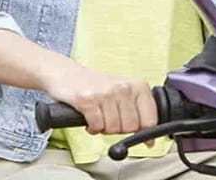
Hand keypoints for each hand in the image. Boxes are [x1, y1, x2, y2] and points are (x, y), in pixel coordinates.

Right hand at [41, 62, 156, 135]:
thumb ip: (139, 113)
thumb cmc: (96, 85)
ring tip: (99, 116)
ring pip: (113, 129)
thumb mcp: (123, 93)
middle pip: (131, 127)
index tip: (139, 135)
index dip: (144, 132)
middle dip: (119, 129)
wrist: (65, 73)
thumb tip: (150, 141)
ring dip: (104, 128)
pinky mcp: (87, 100)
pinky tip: (89, 118)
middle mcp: (123, 87)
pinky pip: (97, 126)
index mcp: (136, 85)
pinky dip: (92, 127)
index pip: (150, 119)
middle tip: (110, 119)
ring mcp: (105, 93)